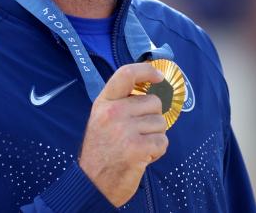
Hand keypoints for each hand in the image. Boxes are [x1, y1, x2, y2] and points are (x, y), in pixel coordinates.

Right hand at [79, 63, 168, 206]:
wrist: (92, 184)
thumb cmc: (102, 151)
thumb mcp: (102, 119)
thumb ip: (122, 103)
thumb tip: (152, 88)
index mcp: (104, 103)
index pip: (126, 74)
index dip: (147, 71)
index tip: (159, 77)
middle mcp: (113, 112)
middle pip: (154, 102)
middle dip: (152, 118)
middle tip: (136, 134)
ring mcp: (125, 130)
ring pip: (161, 123)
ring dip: (154, 137)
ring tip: (136, 146)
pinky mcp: (137, 148)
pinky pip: (162, 141)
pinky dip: (157, 151)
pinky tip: (141, 156)